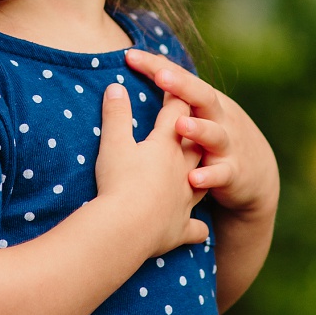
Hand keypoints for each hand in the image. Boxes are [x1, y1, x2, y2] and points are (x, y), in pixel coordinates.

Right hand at [95, 80, 208, 256]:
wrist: (127, 229)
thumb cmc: (120, 183)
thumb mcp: (114, 143)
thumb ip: (116, 115)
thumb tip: (115, 87)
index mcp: (166, 146)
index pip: (177, 112)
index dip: (176, 96)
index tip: (176, 84)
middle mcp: (183, 170)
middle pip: (196, 145)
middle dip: (195, 133)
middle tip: (192, 126)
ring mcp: (184, 201)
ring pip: (202, 185)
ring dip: (201, 178)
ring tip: (197, 175)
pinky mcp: (180, 228)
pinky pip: (195, 229)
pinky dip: (197, 230)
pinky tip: (198, 230)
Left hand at [124, 50, 279, 220]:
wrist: (259, 174)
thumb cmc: (220, 136)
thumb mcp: (204, 111)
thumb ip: (181, 93)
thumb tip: (156, 64)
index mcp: (207, 102)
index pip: (183, 78)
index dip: (158, 67)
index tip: (130, 56)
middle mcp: (219, 118)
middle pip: (203, 97)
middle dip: (182, 86)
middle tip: (161, 76)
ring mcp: (227, 145)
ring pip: (214, 134)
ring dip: (198, 129)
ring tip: (180, 125)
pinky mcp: (233, 173)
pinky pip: (221, 174)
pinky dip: (209, 176)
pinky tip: (193, 178)